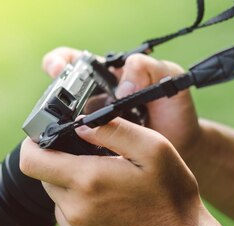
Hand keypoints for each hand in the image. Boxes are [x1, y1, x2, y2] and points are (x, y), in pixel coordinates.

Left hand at [19, 117, 225, 225]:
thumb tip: (79, 125)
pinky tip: (114, 221)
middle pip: (47, 182)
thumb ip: (113, 129)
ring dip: (77, 198)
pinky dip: (86, 223)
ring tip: (113, 199)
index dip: (32, 147)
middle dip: (65, 171)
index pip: (31, 161)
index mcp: (87, 180)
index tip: (42, 143)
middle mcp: (74, 212)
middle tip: (98, 171)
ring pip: (61, 207)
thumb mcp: (154, 149)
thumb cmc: (173, 197)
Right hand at [42, 47, 201, 160]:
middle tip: (56, 104)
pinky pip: (73, 151)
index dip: (58, 63)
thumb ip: (148, 68)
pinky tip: (76, 154)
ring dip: (58, 128)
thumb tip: (123, 86)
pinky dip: (69, 152)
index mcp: (103, 77)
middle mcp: (89, 101)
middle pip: (56, 95)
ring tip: (66, 131)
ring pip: (60, 125)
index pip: (70, 63)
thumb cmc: (173, 109)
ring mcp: (88, 128)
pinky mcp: (91, 152)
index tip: (58, 69)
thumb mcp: (167, 77)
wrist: (182, 148)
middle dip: (51, 98)